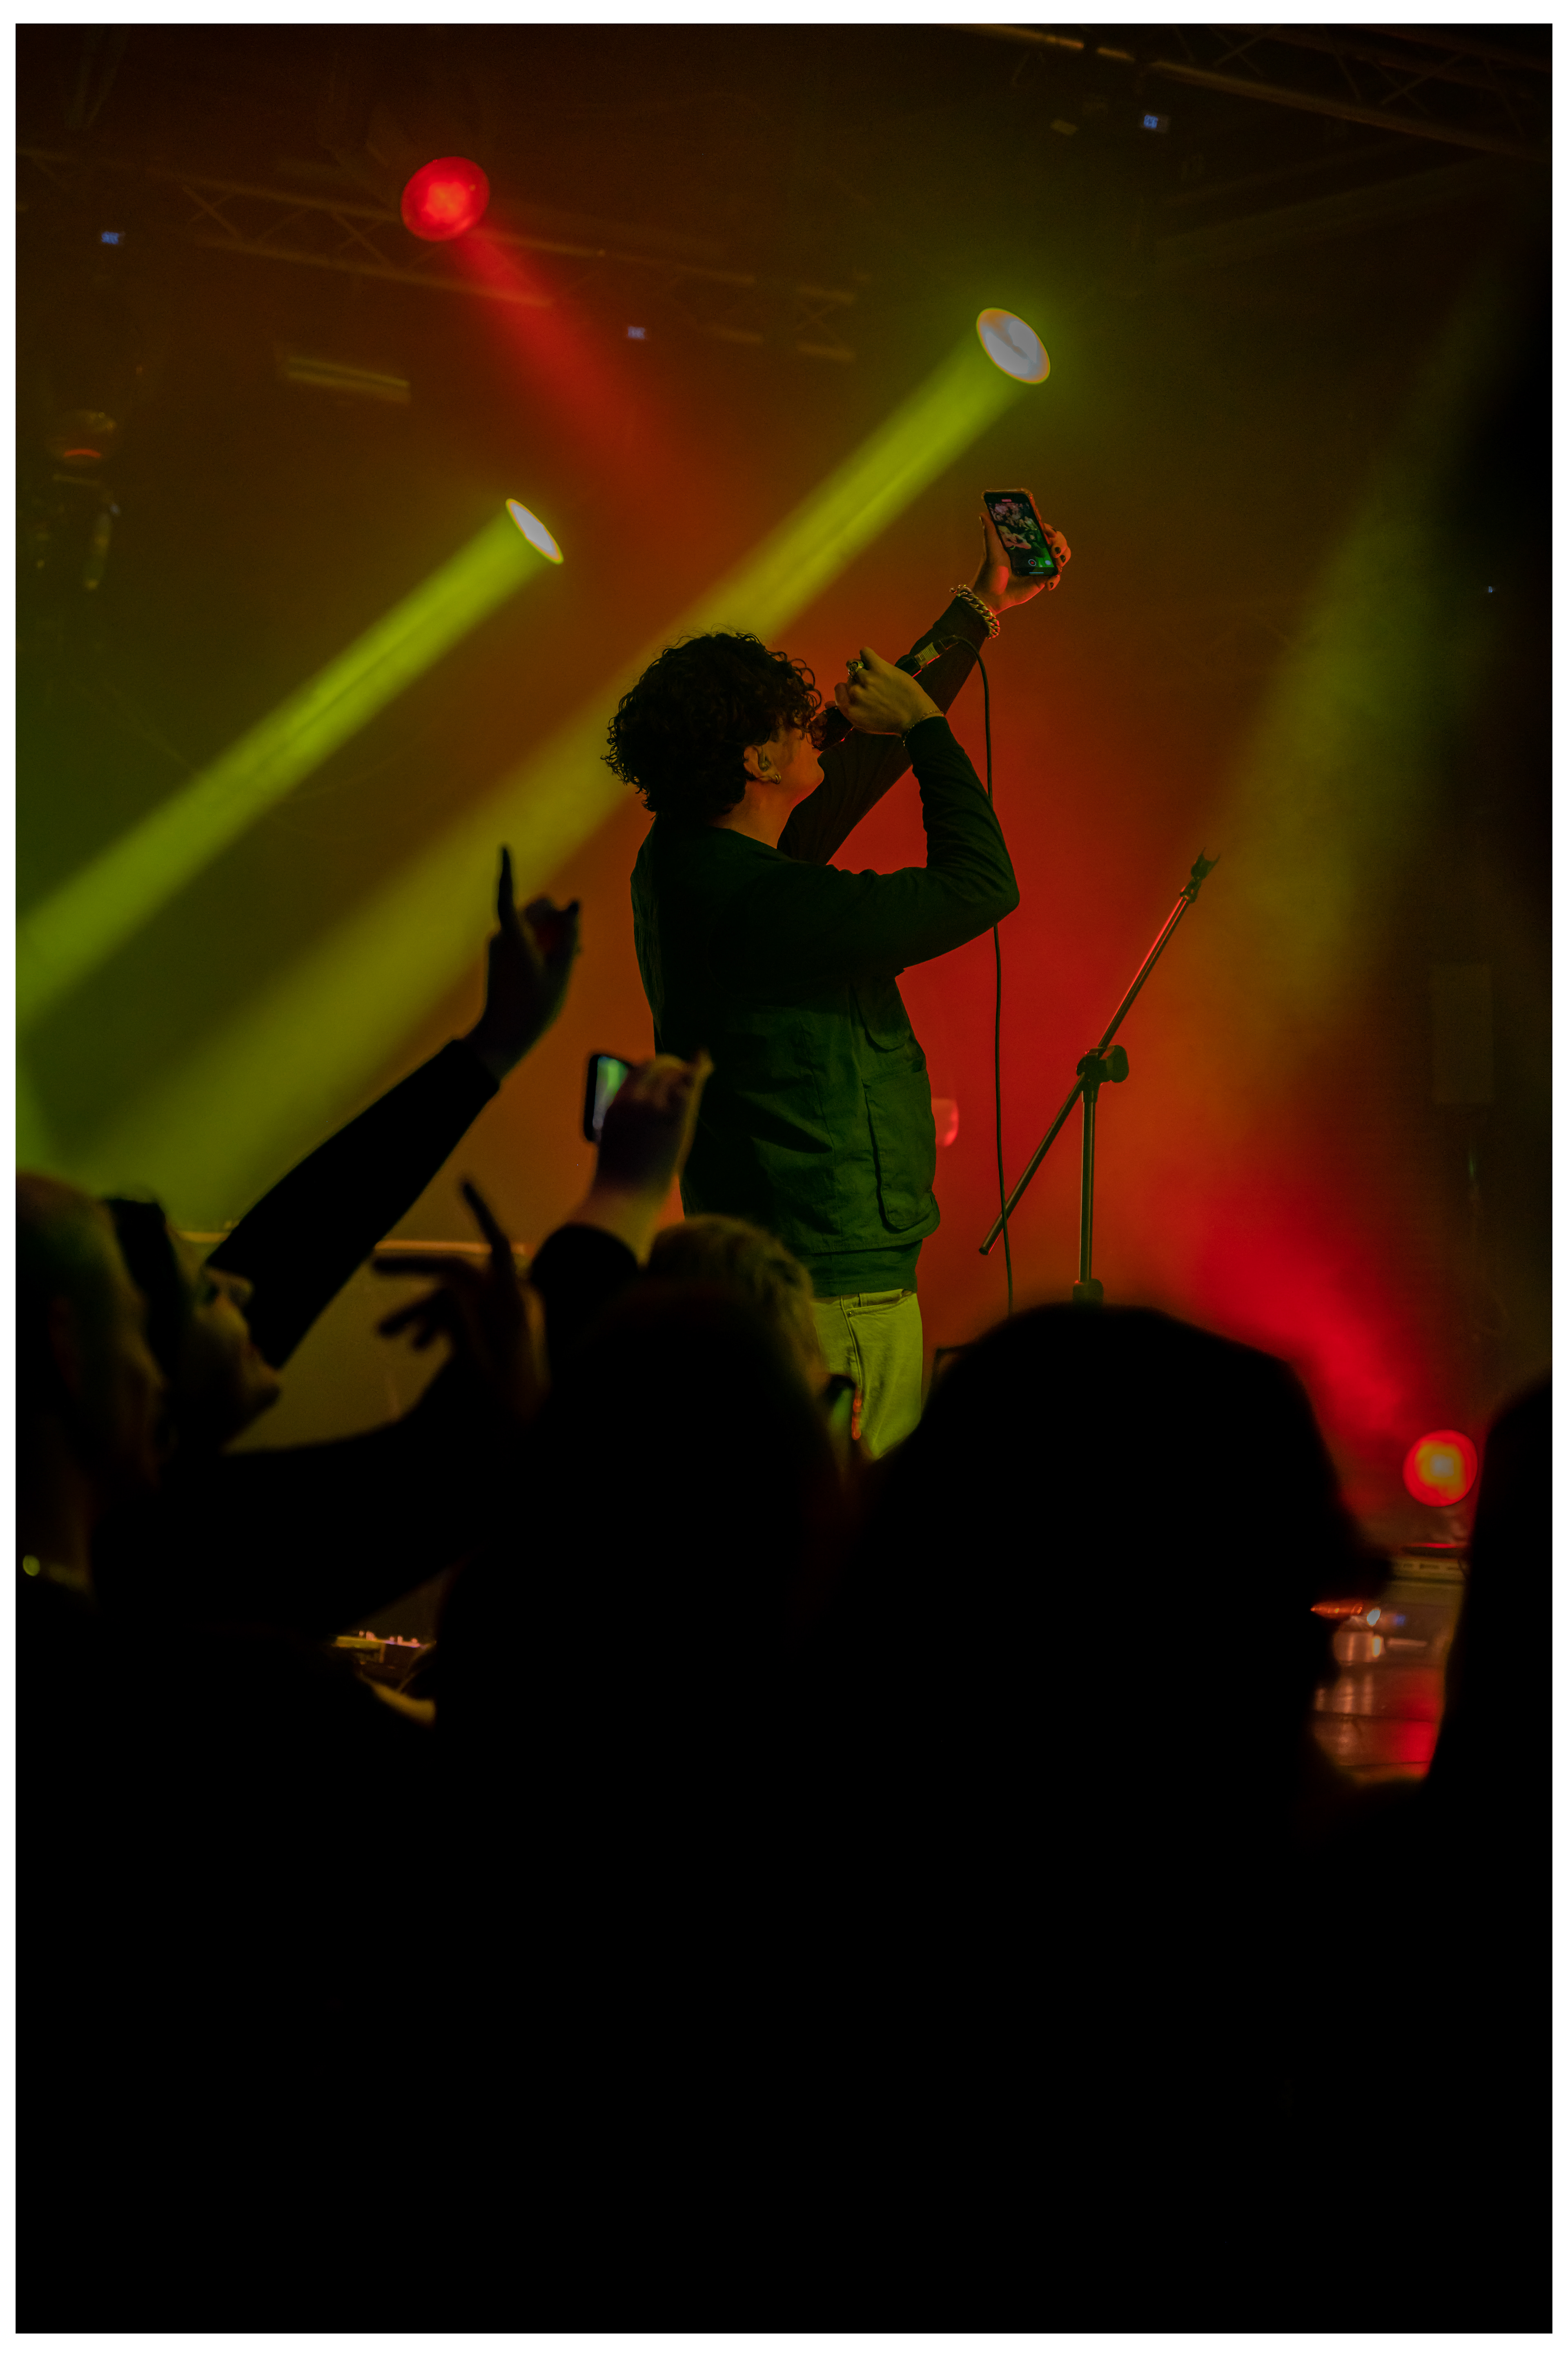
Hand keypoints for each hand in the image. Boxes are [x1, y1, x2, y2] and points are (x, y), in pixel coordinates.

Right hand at [374, 1180, 547, 1423]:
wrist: (528, 1433)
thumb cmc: (505, 1406)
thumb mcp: (476, 1368)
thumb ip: (461, 1326)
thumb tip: (444, 1285)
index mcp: (513, 1302)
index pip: (497, 1242)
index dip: (482, 1210)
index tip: (463, 1182)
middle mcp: (512, 1300)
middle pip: (458, 1270)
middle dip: (413, 1273)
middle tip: (371, 1268)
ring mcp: (506, 1314)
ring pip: (454, 1296)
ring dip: (418, 1310)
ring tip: (384, 1335)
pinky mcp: (499, 1330)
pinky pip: (463, 1315)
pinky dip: (438, 1325)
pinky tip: (414, 1347)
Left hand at [463, 848, 580, 1080]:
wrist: (503, 1038)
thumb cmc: (533, 1007)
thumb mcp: (561, 971)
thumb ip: (569, 935)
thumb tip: (574, 905)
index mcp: (514, 938)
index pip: (508, 897)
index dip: (508, 872)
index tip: (504, 848)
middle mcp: (502, 938)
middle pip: (532, 911)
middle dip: (556, 920)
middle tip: (577, 948)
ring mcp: (499, 948)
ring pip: (531, 927)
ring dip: (552, 935)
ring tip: (571, 961)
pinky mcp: (500, 958)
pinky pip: (524, 940)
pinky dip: (542, 945)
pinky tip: (557, 966)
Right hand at [565, 1051, 714, 1262]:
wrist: (623, 1197)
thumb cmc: (618, 1178)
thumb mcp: (614, 1140)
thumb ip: (625, 1120)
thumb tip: (635, 1117)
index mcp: (616, 1104)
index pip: (638, 1071)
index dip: (654, 1066)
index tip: (666, 1069)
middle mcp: (634, 1099)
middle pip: (657, 1066)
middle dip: (673, 1065)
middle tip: (686, 1071)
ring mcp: (653, 1107)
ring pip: (674, 1073)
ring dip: (687, 1071)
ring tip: (699, 1072)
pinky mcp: (675, 1119)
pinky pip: (689, 1085)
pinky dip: (699, 1070)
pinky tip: (707, 1063)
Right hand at [831, 646, 940, 736]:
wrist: (915, 717)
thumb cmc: (889, 724)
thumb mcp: (863, 723)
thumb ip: (846, 710)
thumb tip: (827, 703)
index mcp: (849, 708)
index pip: (839, 689)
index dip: (847, 689)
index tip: (858, 691)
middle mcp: (855, 693)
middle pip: (850, 679)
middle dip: (859, 682)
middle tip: (874, 688)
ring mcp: (867, 679)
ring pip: (857, 667)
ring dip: (865, 670)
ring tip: (878, 676)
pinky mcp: (879, 667)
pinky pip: (865, 652)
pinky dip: (867, 654)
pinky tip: (873, 660)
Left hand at [973, 509, 1071, 610]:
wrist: (990, 596)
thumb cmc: (989, 572)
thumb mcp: (991, 550)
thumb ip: (990, 532)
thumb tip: (984, 513)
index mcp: (1025, 541)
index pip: (1042, 529)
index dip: (1049, 529)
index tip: (1050, 533)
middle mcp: (1035, 551)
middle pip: (1056, 540)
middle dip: (1061, 542)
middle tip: (1055, 551)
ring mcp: (1040, 565)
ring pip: (1060, 556)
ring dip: (1063, 557)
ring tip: (1057, 564)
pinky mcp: (1042, 580)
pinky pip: (1055, 576)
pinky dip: (1056, 578)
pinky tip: (1049, 584)